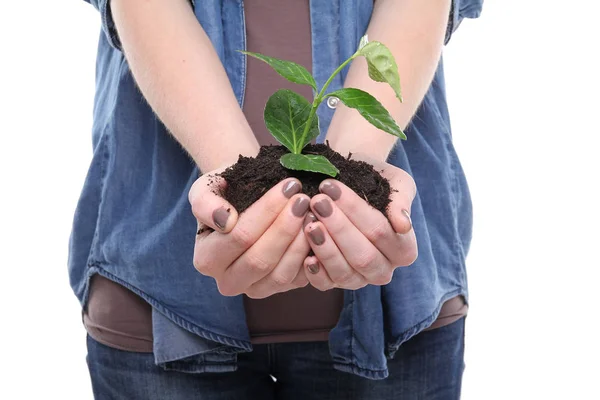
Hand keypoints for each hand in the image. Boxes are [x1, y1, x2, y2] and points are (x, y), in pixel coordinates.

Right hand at [189, 168, 310, 297]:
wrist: (242, 202)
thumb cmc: (225, 194)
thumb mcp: (206, 189)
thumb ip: (205, 203)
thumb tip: (225, 221)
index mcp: (207, 259)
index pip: (239, 237)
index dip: (266, 212)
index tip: (288, 186)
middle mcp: (228, 281)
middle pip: (260, 260)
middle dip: (285, 227)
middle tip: (303, 200)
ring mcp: (255, 290)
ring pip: (280, 274)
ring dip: (300, 242)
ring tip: (312, 212)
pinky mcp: (280, 290)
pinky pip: (299, 279)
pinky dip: (310, 255)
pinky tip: (317, 229)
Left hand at [302, 156, 417, 290]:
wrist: (347, 181)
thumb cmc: (373, 180)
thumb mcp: (395, 182)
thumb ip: (401, 201)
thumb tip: (403, 225)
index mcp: (403, 249)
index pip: (381, 232)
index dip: (356, 211)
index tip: (331, 187)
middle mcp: (383, 269)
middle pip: (363, 256)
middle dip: (338, 228)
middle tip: (317, 202)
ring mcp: (358, 279)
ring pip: (344, 272)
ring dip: (325, 248)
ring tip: (309, 223)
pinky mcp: (333, 282)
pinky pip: (325, 285)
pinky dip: (315, 272)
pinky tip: (306, 255)